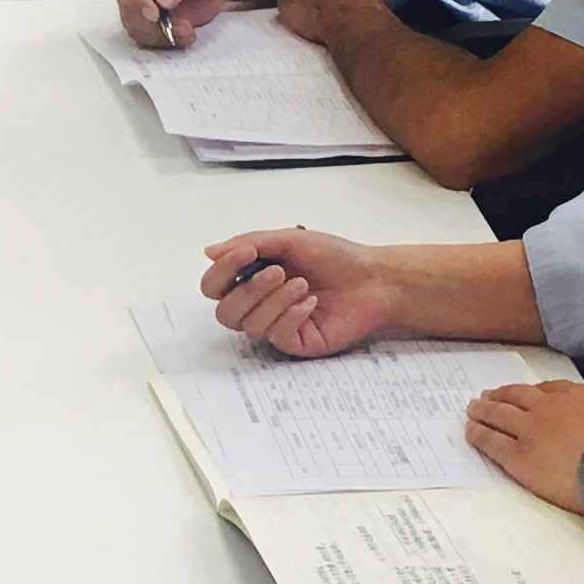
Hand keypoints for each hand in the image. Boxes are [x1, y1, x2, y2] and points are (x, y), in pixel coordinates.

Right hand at [113, 0, 249, 49]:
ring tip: (187, 30)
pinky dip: (167, 40)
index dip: (134, 0)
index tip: (153, 14)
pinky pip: (149, 38)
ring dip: (162, 35)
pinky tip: (185, 34)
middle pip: (128, 11)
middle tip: (180, 26)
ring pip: (137, 28)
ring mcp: (140, 5)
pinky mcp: (150, 22)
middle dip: (153, 25)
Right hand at [200, 229, 403, 354]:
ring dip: (275, 300)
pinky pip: (277, 335)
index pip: (215, 286)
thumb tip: (210, 252)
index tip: (247, 253)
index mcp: (252, 278)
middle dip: (248, 291)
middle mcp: (260, 304)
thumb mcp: (290, 240)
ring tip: (302, 284)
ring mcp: (277, 326)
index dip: (222, 272)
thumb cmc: (335, 256)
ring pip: (250, 325)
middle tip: (278, 272)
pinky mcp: (296, 343)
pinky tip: (311, 302)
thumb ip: (249, 243)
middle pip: (225, 313)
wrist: (374, 278)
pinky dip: (292, 314)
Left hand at [464, 379, 583, 514]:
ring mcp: (529, 430)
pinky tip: (470, 432)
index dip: (526, 392)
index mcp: (574, 395)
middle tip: (486, 396)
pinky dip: (478, 434)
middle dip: (498, 395)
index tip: (517, 394)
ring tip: (472, 410)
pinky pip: (491, 441)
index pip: (544, 388)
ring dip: (482, 411)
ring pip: (497, 414)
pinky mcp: (518, 455)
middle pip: (514, 396)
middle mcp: (547, 407)